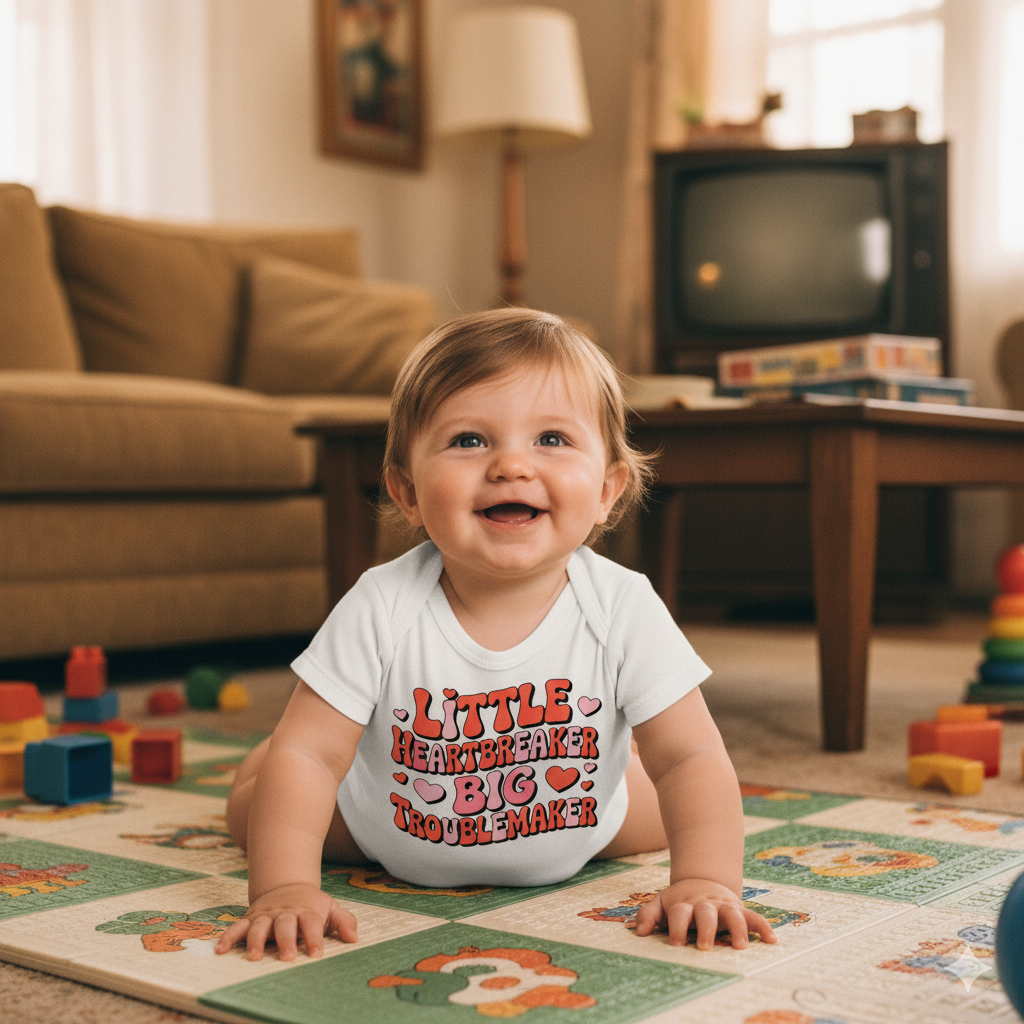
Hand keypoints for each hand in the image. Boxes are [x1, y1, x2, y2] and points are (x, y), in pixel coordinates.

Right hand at [214, 883, 357, 960]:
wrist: (288, 884)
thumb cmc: (311, 905)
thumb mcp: (330, 907)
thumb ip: (344, 921)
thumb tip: (354, 938)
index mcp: (305, 911)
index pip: (311, 923)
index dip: (314, 938)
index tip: (316, 954)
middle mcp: (284, 912)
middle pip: (285, 925)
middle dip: (285, 940)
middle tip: (287, 958)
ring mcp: (266, 914)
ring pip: (260, 926)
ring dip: (256, 940)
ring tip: (255, 957)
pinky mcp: (251, 917)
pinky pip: (238, 927)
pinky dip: (228, 937)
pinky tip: (220, 950)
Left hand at [633, 878, 777, 949]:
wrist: (701, 880)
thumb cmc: (679, 901)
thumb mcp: (661, 903)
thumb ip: (648, 915)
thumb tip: (639, 933)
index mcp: (684, 903)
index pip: (679, 912)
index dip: (676, 927)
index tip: (675, 944)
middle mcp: (705, 904)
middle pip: (706, 912)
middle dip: (706, 928)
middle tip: (704, 946)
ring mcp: (723, 906)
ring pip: (732, 913)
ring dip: (737, 929)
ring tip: (740, 947)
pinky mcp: (739, 909)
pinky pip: (753, 916)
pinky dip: (763, 927)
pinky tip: (772, 940)